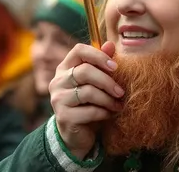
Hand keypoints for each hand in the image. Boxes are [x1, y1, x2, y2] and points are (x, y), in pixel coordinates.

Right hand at [49, 42, 123, 159]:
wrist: (77, 134)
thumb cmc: (88, 103)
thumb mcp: (95, 82)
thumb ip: (102, 63)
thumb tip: (111, 44)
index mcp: (65, 68)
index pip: (78, 50)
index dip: (98, 55)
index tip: (115, 67)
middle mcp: (58, 81)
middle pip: (84, 71)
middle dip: (107, 81)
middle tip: (121, 91)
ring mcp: (58, 99)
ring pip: (88, 92)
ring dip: (108, 99)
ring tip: (118, 105)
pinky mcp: (63, 117)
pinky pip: (89, 111)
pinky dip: (104, 113)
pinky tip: (109, 115)